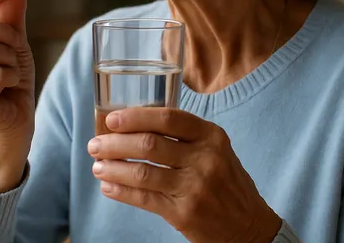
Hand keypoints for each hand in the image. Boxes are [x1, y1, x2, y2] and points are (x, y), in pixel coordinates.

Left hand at [87, 108, 281, 242]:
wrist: (248, 226)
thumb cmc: (225, 182)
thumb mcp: (216, 150)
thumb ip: (185, 136)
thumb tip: (134, 126)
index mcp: (212, 136)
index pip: (168, 118)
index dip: (136, 117)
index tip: (112, 119)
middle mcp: (205, 159)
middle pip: (149, 145)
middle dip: (115, 143)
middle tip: (95, 144)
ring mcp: (195, 187)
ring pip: (142, 173)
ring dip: (113, 168)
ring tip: (97, 166)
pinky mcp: (184, 213)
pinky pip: (144, 199)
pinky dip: (121, 192)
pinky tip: (108, 187)